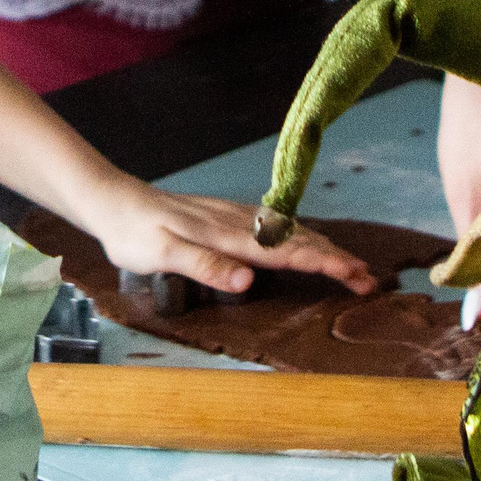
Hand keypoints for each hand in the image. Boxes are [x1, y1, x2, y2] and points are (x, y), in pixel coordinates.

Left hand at [79, 175, 378, 296]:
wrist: (112, 200)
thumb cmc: (133, 232)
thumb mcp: (161, 253)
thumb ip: (205, 264)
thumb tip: (247, 278)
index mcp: (227, 234)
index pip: (286, 250)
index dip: (324, 263)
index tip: (356, 276)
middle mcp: (236, 222)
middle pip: (297, 238)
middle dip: (336, 258)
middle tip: (369, 279)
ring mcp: (232, 216)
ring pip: (289, 230)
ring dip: (323, 247)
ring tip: (350, 265)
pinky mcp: (224, 216)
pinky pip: (274, 226)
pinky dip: (300, 237)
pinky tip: (305, 242)